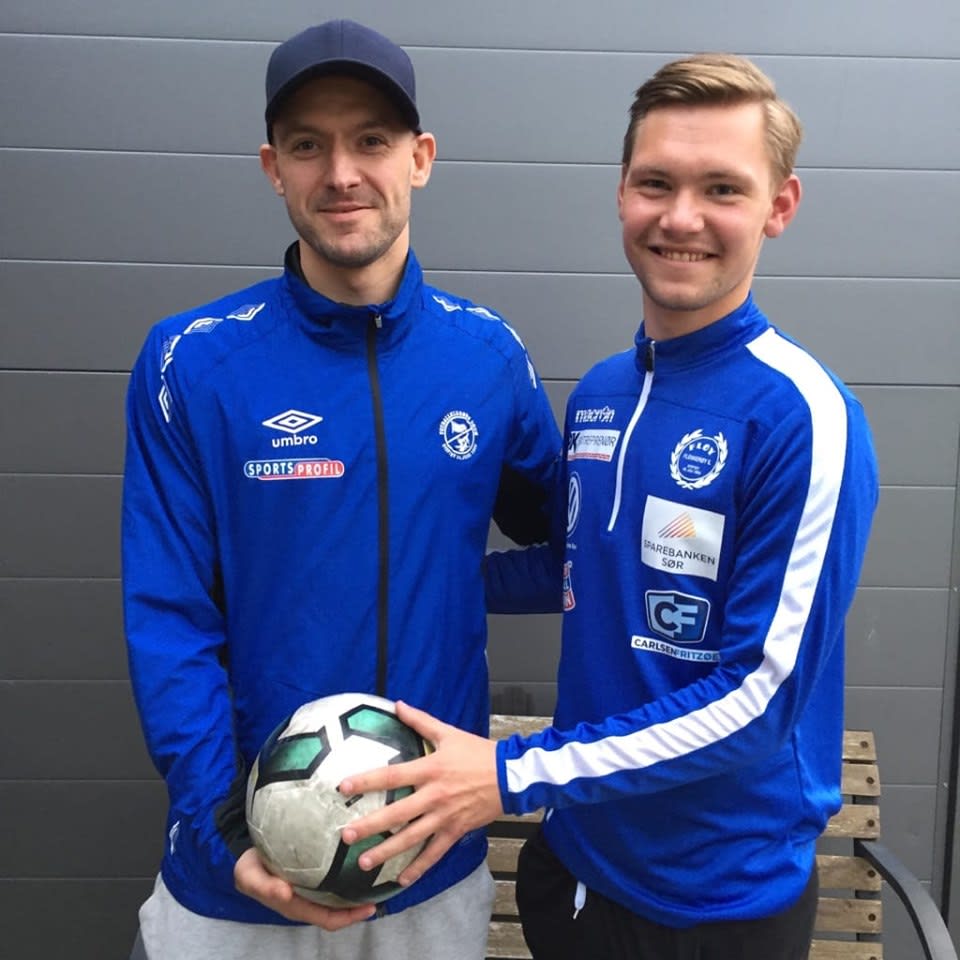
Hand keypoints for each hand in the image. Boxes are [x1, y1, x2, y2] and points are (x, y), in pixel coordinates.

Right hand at [234, 847, 375, 929]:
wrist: (246, 858)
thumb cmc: (250, 870)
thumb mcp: (250, 877)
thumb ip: (265, 886)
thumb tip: (284, 894)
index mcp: (296, 906)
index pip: (328, 919)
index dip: (349, 918)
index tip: (370, 908)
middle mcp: (307, 900)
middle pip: (339, 910)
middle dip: (360, 905)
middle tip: (383, 889)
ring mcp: (310, 889)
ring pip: (339, 895)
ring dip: (357, 890)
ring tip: (378, 874)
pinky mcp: (312, 874)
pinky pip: (334, 878)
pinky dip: (348, 874)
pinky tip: (359, 857)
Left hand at [339, 701, 502, 885]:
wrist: (510, 775)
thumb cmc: (478, 752)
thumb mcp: (448, 733)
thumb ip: (420, 721)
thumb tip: (398, 704)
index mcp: (430, 769)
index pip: (392, 776)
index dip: (367, 780)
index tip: (344, 786)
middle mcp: (434, 795)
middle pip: (397, 814)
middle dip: (370, 825)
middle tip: (346, 835)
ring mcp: (444, 816)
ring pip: (411, 838)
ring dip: (386, 851)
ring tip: (364, 862)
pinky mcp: (455, 831)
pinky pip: (434, 853)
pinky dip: (418, 867)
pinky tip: (401, 879)